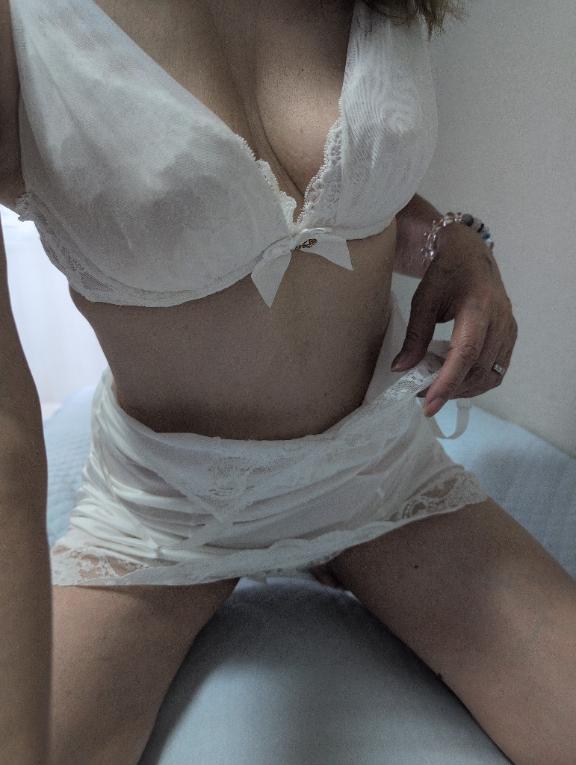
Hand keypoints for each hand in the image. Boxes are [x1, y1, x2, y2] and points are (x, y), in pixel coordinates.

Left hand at [390, 225, 517, 417]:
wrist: (472, 254)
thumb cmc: (445, 274)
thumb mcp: (423, 300)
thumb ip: (415, 336)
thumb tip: (401, 369)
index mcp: (477, 307)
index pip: (465, 354)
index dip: (446, 383)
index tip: (428, 405)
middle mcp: (500, 320)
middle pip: (477, 369)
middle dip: (449, 389)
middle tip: (422, 395)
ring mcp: (509, 329)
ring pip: (490, 375)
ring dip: (463, 389)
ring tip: (437, 390)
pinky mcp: (511, 335)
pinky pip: (498, 369)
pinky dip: (476, 382)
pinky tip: (457, 380)